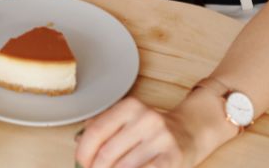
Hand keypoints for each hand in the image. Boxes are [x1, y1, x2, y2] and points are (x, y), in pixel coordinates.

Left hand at [75, 97, 197, 167]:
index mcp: (130, 107)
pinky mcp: (173, 157)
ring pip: (123, 167)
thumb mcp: (127, 119)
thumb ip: (102, 126)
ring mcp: (161, 138)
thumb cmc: (151, 130)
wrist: (190, 132)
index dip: (84, 151)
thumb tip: (77, 142)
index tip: (80, 163)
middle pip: (107, 152)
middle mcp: (146, 119)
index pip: (96, 131)